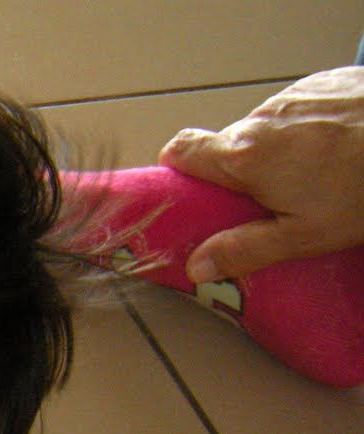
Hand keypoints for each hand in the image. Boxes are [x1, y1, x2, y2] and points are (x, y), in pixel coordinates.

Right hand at [159, 66, 363, 280]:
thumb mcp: (304, 235)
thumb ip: (244, 249)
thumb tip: (196, 266)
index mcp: (245, 155)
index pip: (181, 151)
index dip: (179, 172)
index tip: (193, 195)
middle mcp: (263, 117)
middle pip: (229, 145)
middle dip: (240, 173)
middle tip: (270, 202)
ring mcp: (297, 94)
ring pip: (267, 128)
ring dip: (278, 151)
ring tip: (316, 175)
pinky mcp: (328, 82)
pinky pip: (301, 109)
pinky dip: (309, 129)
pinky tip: (339, 148)